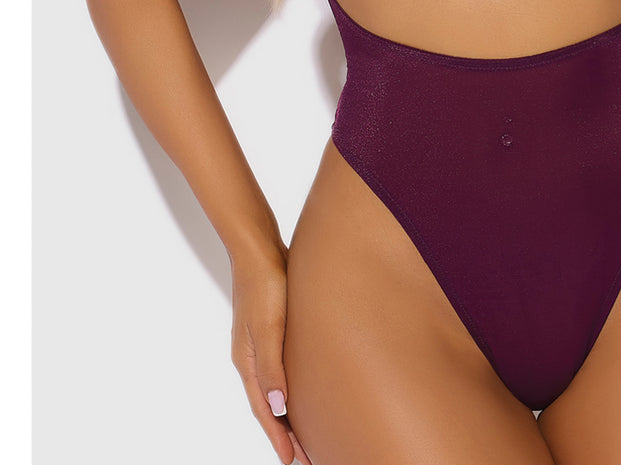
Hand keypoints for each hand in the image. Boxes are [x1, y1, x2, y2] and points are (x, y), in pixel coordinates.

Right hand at [230, 248, 312, 464]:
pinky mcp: (273, 328)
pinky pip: (281, 369)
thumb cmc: (264, 282)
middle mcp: (251, 357)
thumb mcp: (269, 326)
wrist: (258, 244)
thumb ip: (272, 367)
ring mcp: (260, 342)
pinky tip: (306, 386)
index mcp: (247, 361)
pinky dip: (290, 387)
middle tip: (305, 459)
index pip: (263, 411)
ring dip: (289, 413)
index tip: (293, 463)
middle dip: (285, 434)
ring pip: (275, 388)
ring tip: (308, 432)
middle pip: (268, 405)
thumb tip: (277, 409)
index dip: (279, 438)